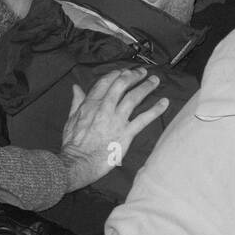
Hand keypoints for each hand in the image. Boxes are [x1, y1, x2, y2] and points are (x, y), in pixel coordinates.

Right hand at [59, 68, 169, 190]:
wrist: (79, 163)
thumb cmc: (73, 144)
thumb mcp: (71, 119)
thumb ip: (76, 102)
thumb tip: (76, 87)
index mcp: (90, 105)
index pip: (105, 83)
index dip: (116, 74)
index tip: (124, 71)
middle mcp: (104, 109)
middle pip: (121, 86)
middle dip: (133, 76)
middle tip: (142, 72)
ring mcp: (117, 120)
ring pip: (133, 98)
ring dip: (146, 87)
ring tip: (155, 80)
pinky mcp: (127, 133)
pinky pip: (144, 118)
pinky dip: (155, 109)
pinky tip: (164, 102)